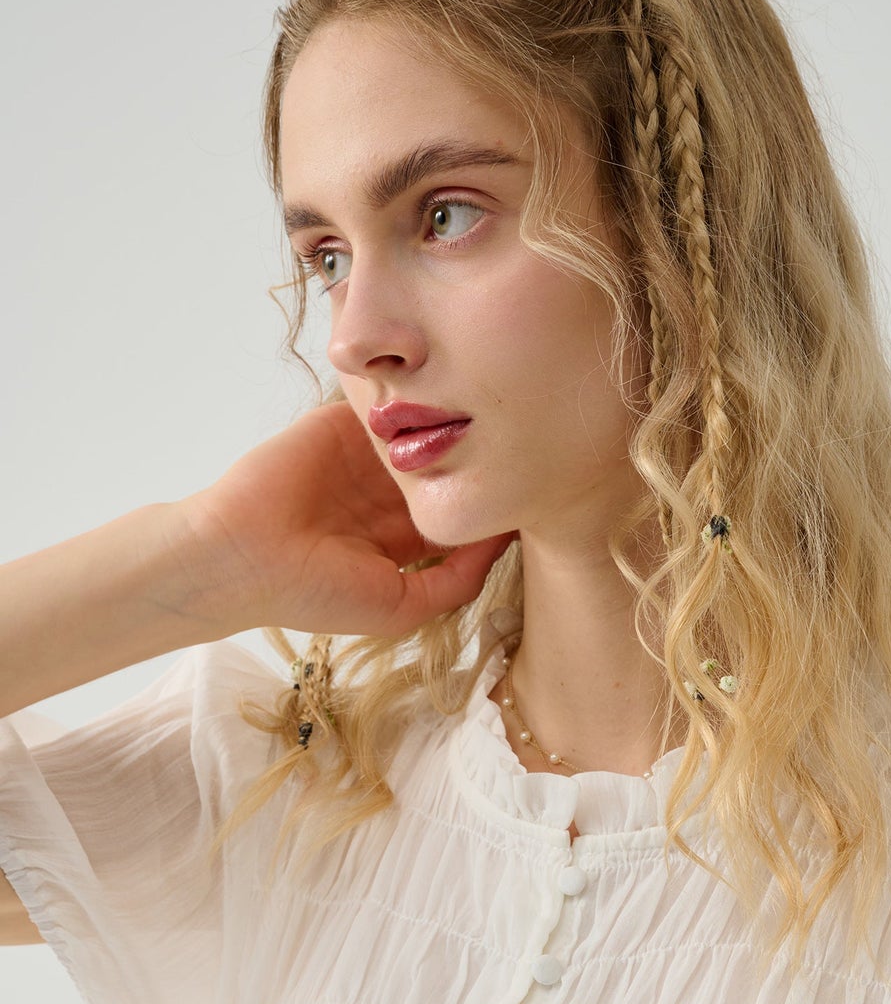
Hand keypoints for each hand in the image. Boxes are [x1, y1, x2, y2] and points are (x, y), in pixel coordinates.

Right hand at [174, 399, 515, 638]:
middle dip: (483, 461)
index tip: (533, 494)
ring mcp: (367, 456)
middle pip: (451, 469)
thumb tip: (502, 542)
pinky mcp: (344, 423)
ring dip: (458, 424)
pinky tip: (457, 395)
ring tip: (502, 415)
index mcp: (402, 539)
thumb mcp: (401, 607)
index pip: (458, 515)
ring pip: (429, 433)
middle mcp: (388, 495)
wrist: (242, 554)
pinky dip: (418, 399)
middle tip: (528, 445)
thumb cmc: (315, 592)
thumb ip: (454, 582)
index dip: (492, 507)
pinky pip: (391, 404)